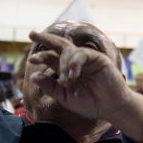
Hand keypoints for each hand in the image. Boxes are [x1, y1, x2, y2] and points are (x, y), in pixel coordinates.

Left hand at [27, 30, 142, 142]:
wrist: (110, 108)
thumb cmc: (90, 104)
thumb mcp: (65, 97)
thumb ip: (50, 87)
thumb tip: (33, 76)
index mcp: (66, 70)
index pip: (50, 58)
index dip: (41, 57)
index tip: (32, 60)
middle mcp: (75, 62)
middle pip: (59, 45)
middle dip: (45, 38)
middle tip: (32, 34)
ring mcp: (87, 59)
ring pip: (69, 50)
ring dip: (64, 64)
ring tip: (66, 81)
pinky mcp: (98, 59)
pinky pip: (82, 54)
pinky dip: (75, 63)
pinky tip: (73, 75)